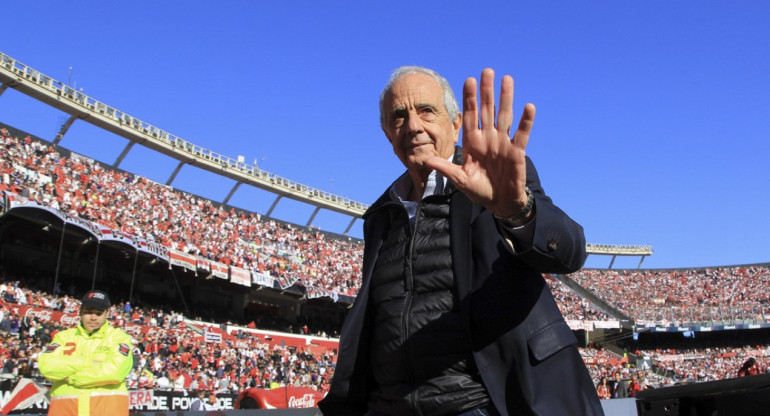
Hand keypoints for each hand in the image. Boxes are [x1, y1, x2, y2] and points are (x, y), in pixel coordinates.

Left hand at [426, 68, 533, 218]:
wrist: (499, 203)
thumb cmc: (479, 190)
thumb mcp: (459, 180)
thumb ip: (445, 168)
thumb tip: (426, 161)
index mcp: (473, 142)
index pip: (470, 115)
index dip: (470, 99)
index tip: (469, 81)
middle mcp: (488, 138)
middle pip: (487, 109)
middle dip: (486, 91)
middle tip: (487, 71)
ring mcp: (503, 142)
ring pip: (504, 115)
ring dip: (506, 98)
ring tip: (507, 79)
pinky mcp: (516, 151)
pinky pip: (522, 133)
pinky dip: (525, 121)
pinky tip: (528, 106)